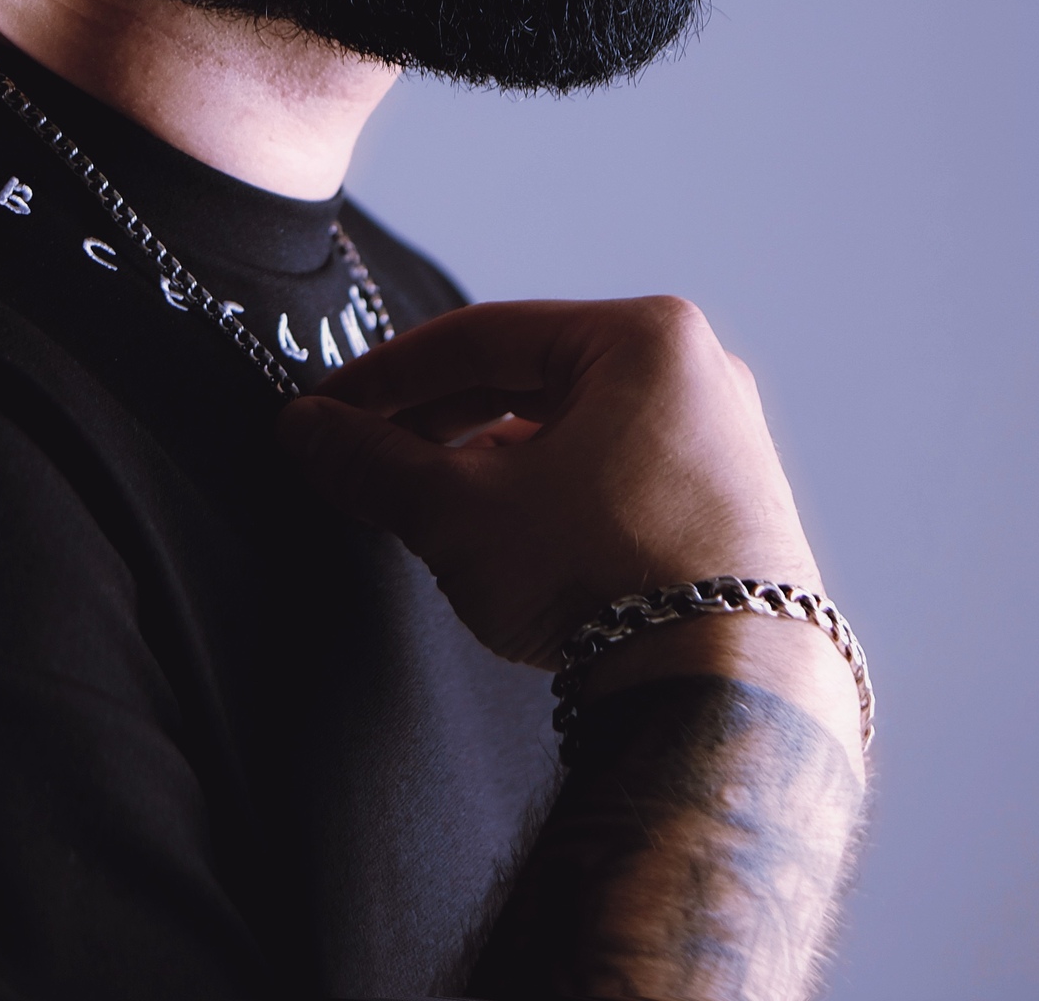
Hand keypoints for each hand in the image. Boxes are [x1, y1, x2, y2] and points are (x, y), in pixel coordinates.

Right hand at [275, 296, 822, 670]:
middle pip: (531, 378)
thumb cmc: (608, 579)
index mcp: (646, 337)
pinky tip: (503, 537)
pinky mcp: (732, 512)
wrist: (728, 702)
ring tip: (424, 501)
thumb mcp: (462, 513)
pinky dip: (548, 493)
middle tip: (364, 454)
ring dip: (488, 460)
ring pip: (573, 430)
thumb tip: (307, 431)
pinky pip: (615, 474)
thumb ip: (373, 462)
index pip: (483, 335)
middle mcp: (698, 374)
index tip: (329, 408)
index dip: (388, 375)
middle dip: (436, 420)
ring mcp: (723, 444)